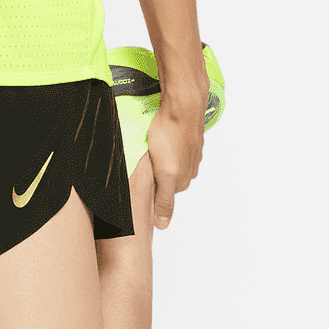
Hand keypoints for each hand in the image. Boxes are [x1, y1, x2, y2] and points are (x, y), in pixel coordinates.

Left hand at [145, 96, 204, 230]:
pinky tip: (154, 137)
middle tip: (139, 168)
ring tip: (146, 151)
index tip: (138, 189)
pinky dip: (162, 144)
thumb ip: (164, 200)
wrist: (182, 103)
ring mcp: (189, 149)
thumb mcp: (164, 173)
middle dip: (154, 176)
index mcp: (184, 177)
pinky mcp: (184, 134)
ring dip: (158, 159)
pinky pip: (171, 144)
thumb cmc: (170, 133)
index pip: (165, 195)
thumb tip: (163, 225)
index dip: (151, 191)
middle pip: (168, 178)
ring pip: (169, 161)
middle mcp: (190, 165)